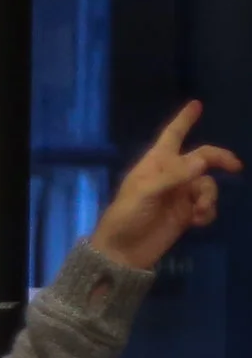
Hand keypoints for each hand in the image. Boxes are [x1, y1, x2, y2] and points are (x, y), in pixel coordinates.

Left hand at [91, 102, 240, 269]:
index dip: (184, 120)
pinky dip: (207, 212)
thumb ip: (174, 176)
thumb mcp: (144, 193)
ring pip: (207, 184)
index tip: (196, 104)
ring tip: (199, 212)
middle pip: (202, 157)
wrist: (121, 253)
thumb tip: (203, 161)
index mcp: (155, 164)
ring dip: (209, 197)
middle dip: (220, 160)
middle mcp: (170, 175)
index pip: (171, 136)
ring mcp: (179, 195)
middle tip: (235, 167)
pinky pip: (206, 206)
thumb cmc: (125, 218)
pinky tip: (198, 222)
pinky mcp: (185, 214)